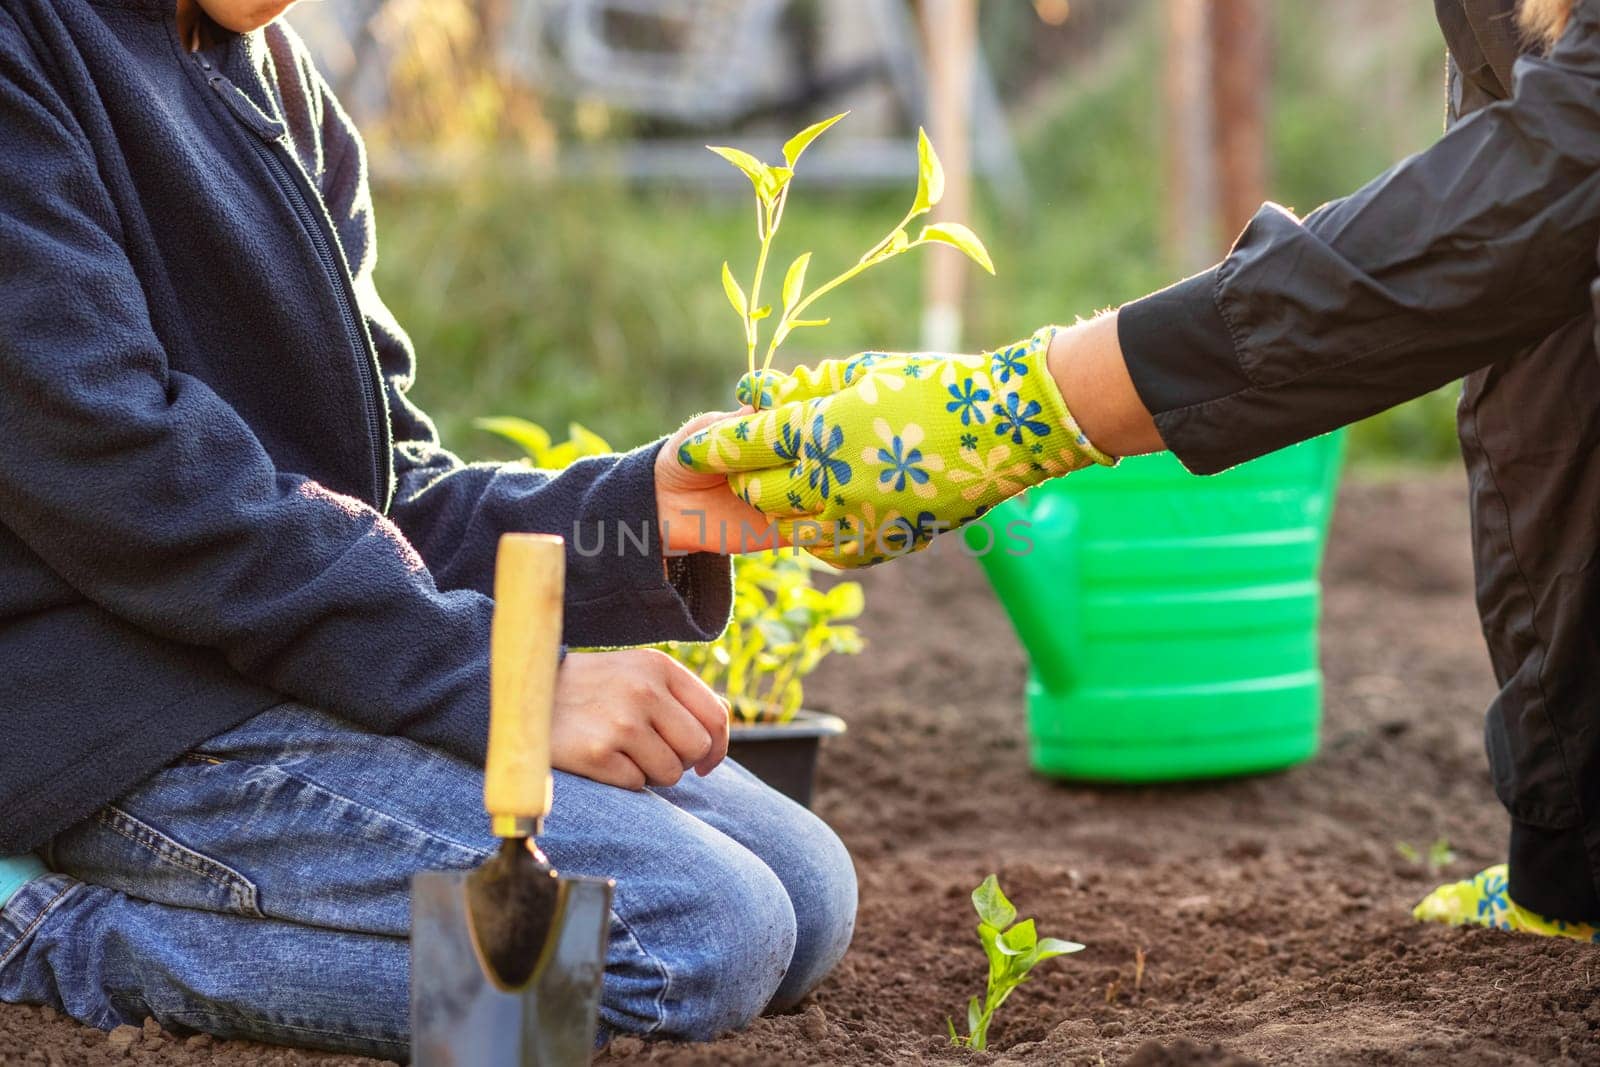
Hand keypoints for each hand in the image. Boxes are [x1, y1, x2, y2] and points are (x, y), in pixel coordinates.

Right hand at [550, 648, 730, 788]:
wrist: (526, 694)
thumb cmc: (590, 688)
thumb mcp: (637, 672)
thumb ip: (681, 694)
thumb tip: (724, 718)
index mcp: (659, 667)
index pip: (715, 716)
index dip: (718, 747)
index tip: (706, 763)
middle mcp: (644, 690)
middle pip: (697, 748)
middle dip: (682, 761)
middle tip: (653, 754)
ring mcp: (620, 722)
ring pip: (671, 773)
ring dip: (652, 773)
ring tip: (623, 753)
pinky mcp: (597, 753)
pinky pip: (637, 784)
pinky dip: (624, 780)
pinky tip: (602, 760)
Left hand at [677, 328, 1113, 566]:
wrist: (1010, 429)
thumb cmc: (938, 385)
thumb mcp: (865, 373)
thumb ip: (806, 387)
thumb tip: (755, 391)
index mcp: (824, 430)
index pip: (745, 442)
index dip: (712, 444)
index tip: (687, 449)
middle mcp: (834, 481)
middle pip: (760, 489)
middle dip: (750, 474)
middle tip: (756, 461)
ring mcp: (861, 520)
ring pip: (791, 525)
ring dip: (786, 505)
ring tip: (800, 483)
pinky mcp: (887, 544)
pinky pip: (830, 550)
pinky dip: (821, 533)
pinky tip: (830, 512)